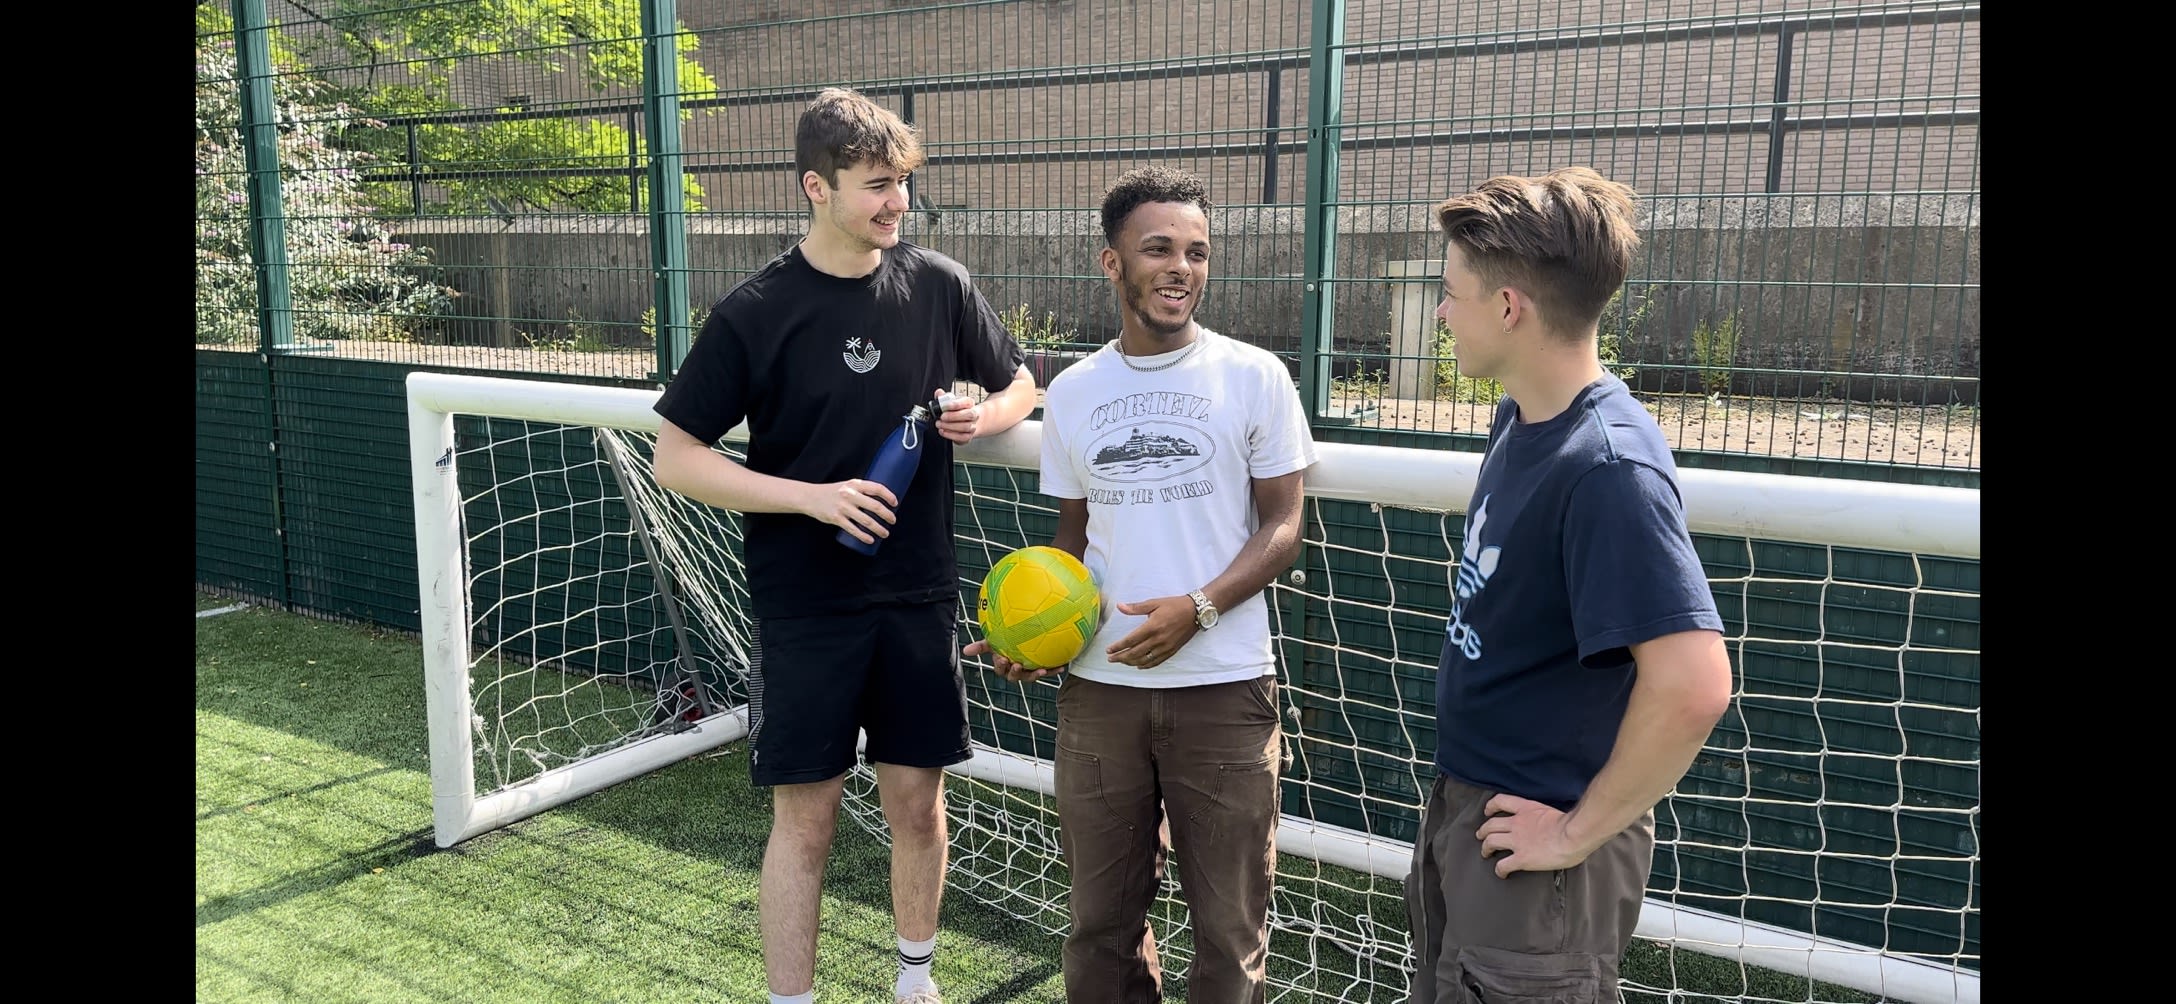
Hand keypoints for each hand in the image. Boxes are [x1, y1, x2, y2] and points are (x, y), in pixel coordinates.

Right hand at [808, 478, 896, 544]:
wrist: (810, 497)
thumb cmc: (833, 492)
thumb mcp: (847, 486)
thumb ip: (861, 490)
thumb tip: (880, 500)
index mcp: (855, 484)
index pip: (877, 488)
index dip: (889, 496)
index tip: (895, 504)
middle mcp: (850, 495)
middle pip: (875, 506)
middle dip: (887, 515)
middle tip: (893, 521)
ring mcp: (843, 507)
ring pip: (866, 521)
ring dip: (879, 529)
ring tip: (885, 533)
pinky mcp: (836, 518)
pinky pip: (853, 529)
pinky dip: (864, 536)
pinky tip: (871, 540)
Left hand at [932, 387, 981, 443]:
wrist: (969, 422)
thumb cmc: (958, 411)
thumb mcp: (951, 401)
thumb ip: (944, 397)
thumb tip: (939, 393)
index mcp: (969, 403)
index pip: (966, 402)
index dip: (955, 404)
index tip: (944, 406)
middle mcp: (973, 414)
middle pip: (969, 415)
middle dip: (953, 416)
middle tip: (942, 417)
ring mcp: (972, 426)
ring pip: (966, 427)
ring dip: (950, 426)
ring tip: (939, 424)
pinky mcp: (968, 436)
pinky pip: (963, 437)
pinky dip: (951, 435)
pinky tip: (943, 431)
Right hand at [963, 638, 1063, 682]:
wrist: (1028, 639)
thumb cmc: (1006, 639)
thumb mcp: (994, 640)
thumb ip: (981, 645)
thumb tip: (964, 651)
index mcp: (1004, 664)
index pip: (1000, 668)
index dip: (1001, 666)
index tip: (1003, 659)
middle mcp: (1016, 669)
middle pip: (1015, 676)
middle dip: (1016, 673)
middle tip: (1018, 665)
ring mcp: (1029, 670)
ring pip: (1031, 676)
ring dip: (1036, 674)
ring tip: (1042, 670)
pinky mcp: (1042, 668)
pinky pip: (1048, 670)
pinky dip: (1054, 669)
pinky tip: (1062, 666)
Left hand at [1105, 596, 1197, 668]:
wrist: (1196, 612)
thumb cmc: (1174, 605)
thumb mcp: (1154, 603)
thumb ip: (1135, 608)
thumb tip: (1119, 606)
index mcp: (1152, 627)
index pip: (1130, 641)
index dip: (1118, 646)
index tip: (1108, 650)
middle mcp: (1158, 639)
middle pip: (1135, 653)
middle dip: (1121, 657)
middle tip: (1110, 659)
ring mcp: (1165, 647)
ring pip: (1144, 660)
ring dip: (1131, 662)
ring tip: (1122, 661)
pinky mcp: (1172, 651)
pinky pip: (1156, 662)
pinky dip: (1145, 665)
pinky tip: (1138, 666)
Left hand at [1475, 793, 1592, 877]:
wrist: (1573, 835)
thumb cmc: (1571, 824)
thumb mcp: (1552, 812)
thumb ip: (1542, 816)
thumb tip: (1547, 824)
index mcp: (1526, 809)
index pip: (1501, 801)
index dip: (1491, 807)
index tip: (1488, 812)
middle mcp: (1517, 823)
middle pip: (1491, 825)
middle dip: (1484, 831)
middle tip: (1481, 836)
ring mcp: (1517, 841)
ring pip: (1490, 842)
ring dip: (1486, 848)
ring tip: (1486, 853)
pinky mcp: (1521, 858)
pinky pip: (1503, 865)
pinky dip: (1499, 870)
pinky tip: (1501, 873)